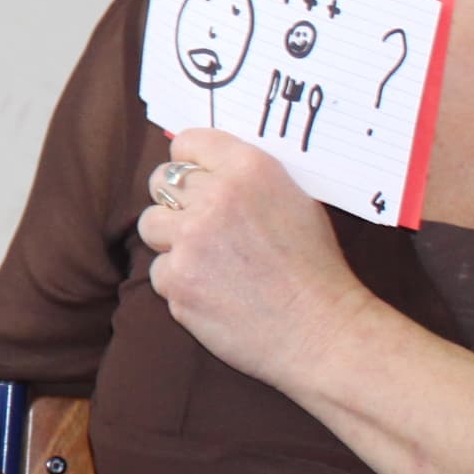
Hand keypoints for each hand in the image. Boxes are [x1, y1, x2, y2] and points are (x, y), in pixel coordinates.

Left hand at [137, 128, 368, 388]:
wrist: (322, 331)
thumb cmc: (316, 271)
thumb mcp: (296, 202)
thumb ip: (249, 182)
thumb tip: (207, 170)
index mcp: (249, 169)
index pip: (188, 142)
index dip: (189, 162)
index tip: (194, 178)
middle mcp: (215, 196)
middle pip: (160, 181)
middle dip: (174, 201)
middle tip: (197, 225)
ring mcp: (191, 239)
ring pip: (150, 225)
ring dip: (171, 241)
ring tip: (206, 262)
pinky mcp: (177, 279)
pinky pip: (159, 272)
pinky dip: (179, 283)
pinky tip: (212, 293)